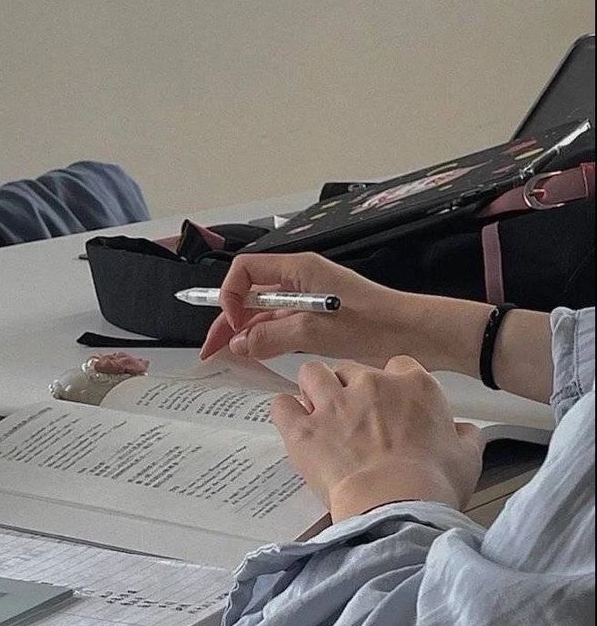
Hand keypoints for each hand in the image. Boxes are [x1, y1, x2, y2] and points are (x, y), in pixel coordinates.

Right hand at [200, 252, 413, 365]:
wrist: (413, 333)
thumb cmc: (373, 323)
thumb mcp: (317, 332)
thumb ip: (273, 337)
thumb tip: (239, 344)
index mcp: (299, 269)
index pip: (246, 271)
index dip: (230, 295)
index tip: (231, 324)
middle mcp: (300, 280)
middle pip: (250, 294)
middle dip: (228, 320)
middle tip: (212, 350)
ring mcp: (307, 299)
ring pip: (263, 313)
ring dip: (245, 333)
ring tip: (228, 356)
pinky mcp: (317, 317)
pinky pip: (280, 325)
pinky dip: (265, 340)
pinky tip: (255, 355)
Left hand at [271, 356, 483, 519]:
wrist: (397, 504)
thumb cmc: (434, 484)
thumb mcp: (467, 458)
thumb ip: (464, 437)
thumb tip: (463, 432)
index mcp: (414, 386)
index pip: (399, 366)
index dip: (391, 384)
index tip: (389, 403)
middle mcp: (371, 384)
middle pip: (351, 368)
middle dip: (349, 387)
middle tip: (352, 415)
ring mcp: (333, 404)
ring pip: (313, 373)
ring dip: (312, 388)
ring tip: (317, 410)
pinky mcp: (303, 429)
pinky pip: (282, 405)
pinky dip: (285, 412)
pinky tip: (292, 424)